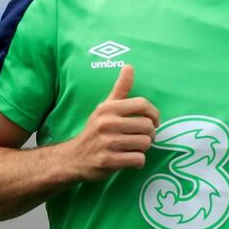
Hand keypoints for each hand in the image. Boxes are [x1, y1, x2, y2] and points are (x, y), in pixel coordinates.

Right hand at [71, 65, 159, 181]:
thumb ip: (120, 89)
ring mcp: (107, 143)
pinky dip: (137, 162)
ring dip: (143, 149)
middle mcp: (106, 123)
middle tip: (142, 138)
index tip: (154, 121)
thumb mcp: (105, 107)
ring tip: (133, 148)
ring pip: (145, 143)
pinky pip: (138, 160)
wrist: (74, 158)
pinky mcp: (108, 161)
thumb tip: (129, 66)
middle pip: (147, 126)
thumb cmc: (95, 130)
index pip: (142, 104)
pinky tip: (128, 159)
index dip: (154, 113)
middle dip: (150, 134)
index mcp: (108, 108)